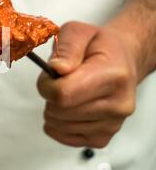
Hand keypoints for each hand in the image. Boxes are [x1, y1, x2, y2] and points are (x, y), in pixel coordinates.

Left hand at [37, 21, 138, 147]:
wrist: (122, 61)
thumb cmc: (99, 47)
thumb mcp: (78, 32)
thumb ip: (66, 48)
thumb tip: (57, 69)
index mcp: (113, 76)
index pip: (63, 94)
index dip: (47, 85)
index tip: (51, 75)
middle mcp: (118, 104)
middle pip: (60, 111)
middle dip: (50, 96)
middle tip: (60, 82)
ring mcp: (112, 124)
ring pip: (60, 126)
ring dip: (53, 109)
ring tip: (67, 92)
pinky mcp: (103, 138)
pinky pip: (65, 137)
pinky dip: (58, 124)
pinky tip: (67, 109)